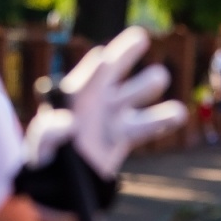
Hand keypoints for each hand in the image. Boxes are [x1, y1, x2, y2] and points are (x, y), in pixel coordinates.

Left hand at [25, 26, 188, 176]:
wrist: (58, 182)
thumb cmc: (45, 159)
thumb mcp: (42, 145)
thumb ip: (50, 133)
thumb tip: (69, 124)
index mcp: (73, 93)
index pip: (88, 72)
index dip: (98, 66)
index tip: (104, 59)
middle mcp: (94, 99)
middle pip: (114, 70)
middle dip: (125, 53)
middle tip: (139, 38)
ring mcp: (111, 116)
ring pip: (134, 95)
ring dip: (147, 85)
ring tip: (159, 77)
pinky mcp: (123, 136)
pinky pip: (146, 127)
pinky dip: (163, 121)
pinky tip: (178, 115)